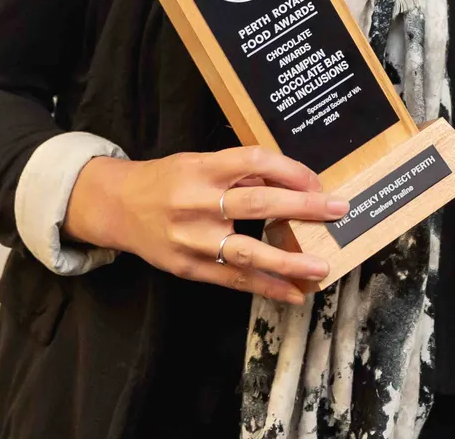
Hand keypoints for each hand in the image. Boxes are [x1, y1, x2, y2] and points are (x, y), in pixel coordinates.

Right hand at [64, 147, 347, 303]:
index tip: (318, 181)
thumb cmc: (166, 180)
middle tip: (338, 210)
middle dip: (303, 207)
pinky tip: (293, 293)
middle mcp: (196, 202)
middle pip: (257, 203)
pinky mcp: (188, 268)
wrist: (117, 207)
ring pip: (247, 252)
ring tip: (321, 267)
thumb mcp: (199, 163)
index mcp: (202, 168)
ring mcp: (192, 239)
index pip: (254, 162)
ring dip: (289, 262)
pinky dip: (266, 288)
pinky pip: (233, 280)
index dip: (290, 169)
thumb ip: (239, 173)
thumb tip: (290, 184)